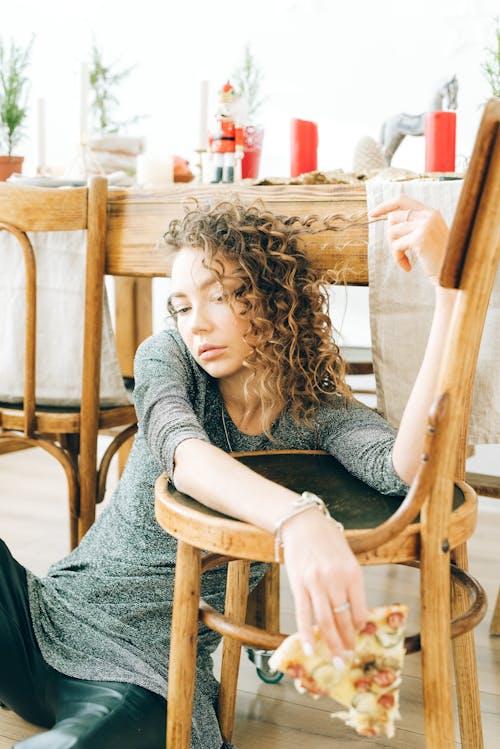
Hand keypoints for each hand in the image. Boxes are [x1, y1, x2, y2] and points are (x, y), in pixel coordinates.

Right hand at [281, 508, 367, 658]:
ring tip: (335, 660)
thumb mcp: (347, 557)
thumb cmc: (327, 539)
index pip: (360, 610)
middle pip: (343, 619)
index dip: (360, 627)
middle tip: (348, 659)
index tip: (359, 637)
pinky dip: (307, 634)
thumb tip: (353, 612)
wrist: (302, 522)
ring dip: (332, 644)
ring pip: (326, 621)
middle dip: (347, 643)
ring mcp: (316, 583)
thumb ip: (351, 583)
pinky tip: (310, 648)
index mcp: (352, 573)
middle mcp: (336, 580)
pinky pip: (303, 614)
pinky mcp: (298, 585)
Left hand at [370, 195, 448, 283]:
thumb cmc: (438, 260)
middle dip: (391, 237)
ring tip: (406, 260)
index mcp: (431, 212)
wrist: (453, 275)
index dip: (384, 205)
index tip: (372, 213)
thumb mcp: (427, 236)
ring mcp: (425, 225)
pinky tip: (408, 267)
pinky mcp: (420, 238)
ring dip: (395, 249)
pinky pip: (396, 245)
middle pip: (392, 218)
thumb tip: (388, 218)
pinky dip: (398, 258)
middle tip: (400, 252)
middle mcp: (429, 215)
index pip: (401, 199)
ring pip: (392, 231)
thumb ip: (413, 225)